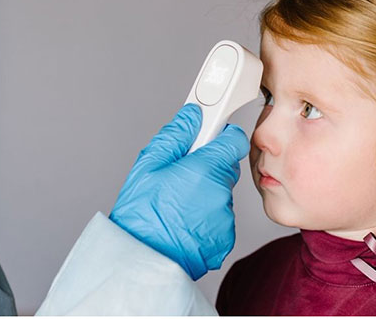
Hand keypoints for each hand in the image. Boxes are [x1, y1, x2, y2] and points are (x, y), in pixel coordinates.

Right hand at [109, 103, 249, 279]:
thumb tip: (192, 115)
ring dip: (205, 194)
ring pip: (221, 194)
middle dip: (207, 166)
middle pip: (225, 168)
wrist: (143, 260)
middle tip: (180, 176)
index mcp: (205, 169)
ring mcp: (225, 218)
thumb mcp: (149, 165)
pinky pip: (219, 218)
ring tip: (176, 204)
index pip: (234, 140)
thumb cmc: (141, 214)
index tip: (211, 136)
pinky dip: (206, 218)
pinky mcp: (225, 238)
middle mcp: (220, 193)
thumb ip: (175, 135)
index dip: (222, 135)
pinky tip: (183, 221)